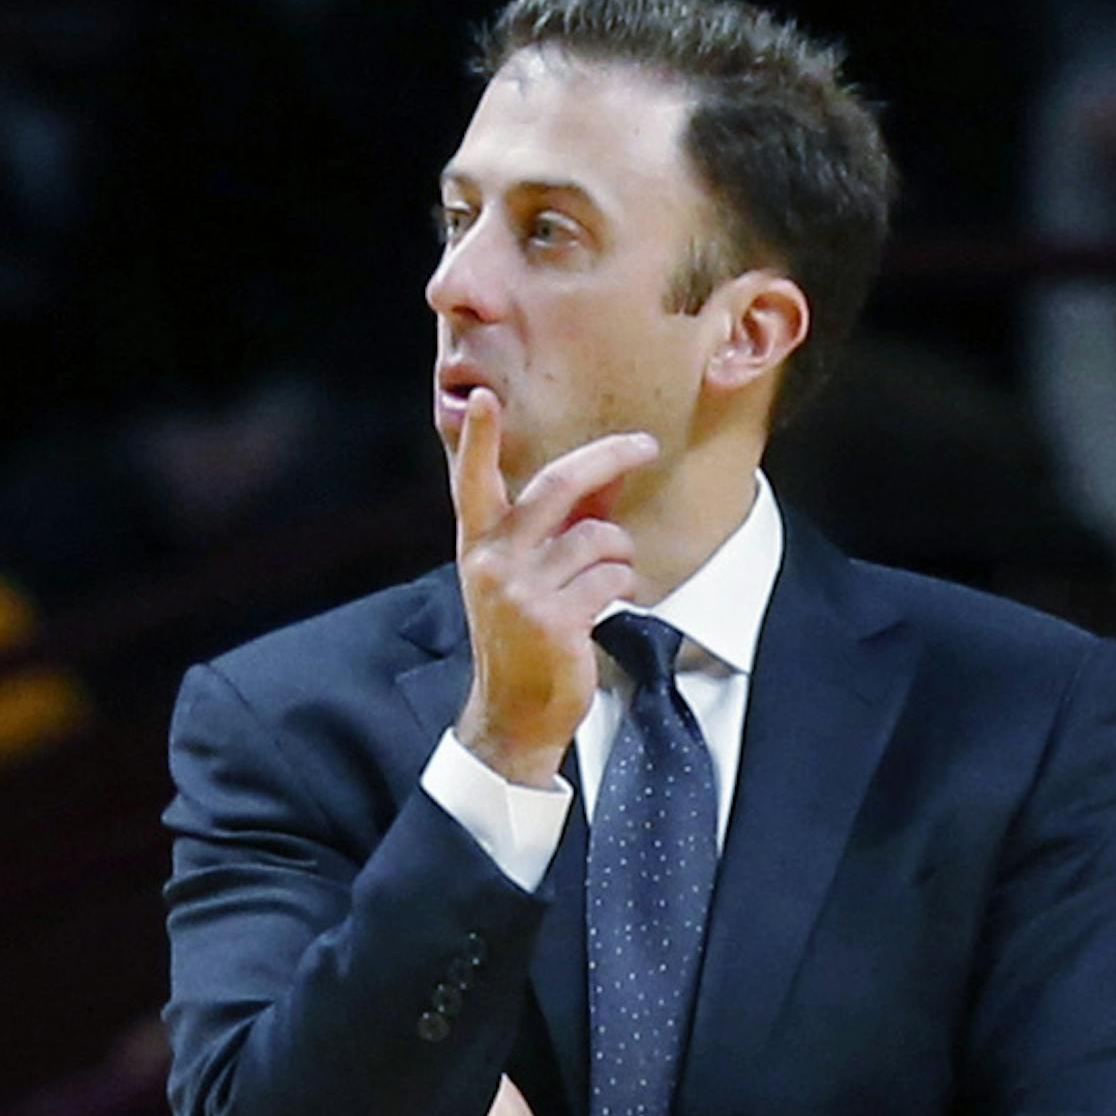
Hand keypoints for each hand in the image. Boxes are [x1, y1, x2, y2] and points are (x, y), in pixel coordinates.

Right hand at [450, 390, 656, 789]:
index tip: (482, 400)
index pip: (472, 480)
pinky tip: (611, 602)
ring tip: (613, 576)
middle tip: (643, 447)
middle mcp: (494, 560)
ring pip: (599, 537)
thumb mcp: (520, 577)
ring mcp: (522, 590)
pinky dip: (623, 585)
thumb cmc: (520, 640)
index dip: (478, 439)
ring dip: (621, 553)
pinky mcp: (554, 619)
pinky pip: (612, 578)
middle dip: (608, 458)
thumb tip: (603, 480)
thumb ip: (552, 527)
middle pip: (558, 486)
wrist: (513, 714)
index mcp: (479, 544)